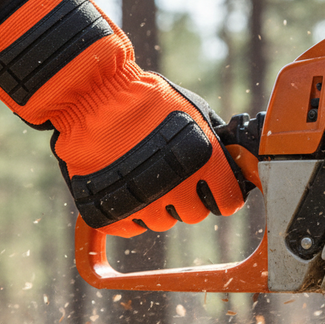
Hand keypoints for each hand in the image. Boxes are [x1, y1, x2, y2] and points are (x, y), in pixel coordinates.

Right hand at [0, 0, 247, 236]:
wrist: (94, 96)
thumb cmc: (147, 98)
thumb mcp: (191, 109)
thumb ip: (213, 136)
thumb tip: (231, 152)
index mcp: (204, 163)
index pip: (228, 202)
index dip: (222, 195)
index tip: (213, 190)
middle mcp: (178, 188)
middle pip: (194, 215)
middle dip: (188, 199)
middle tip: (174, 177)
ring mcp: (144, 203)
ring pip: (162, 222)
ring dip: (157, 204)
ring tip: (144, 175)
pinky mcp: (112, 212)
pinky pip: (131, 227)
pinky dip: (129, 213)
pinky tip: (125, 186)